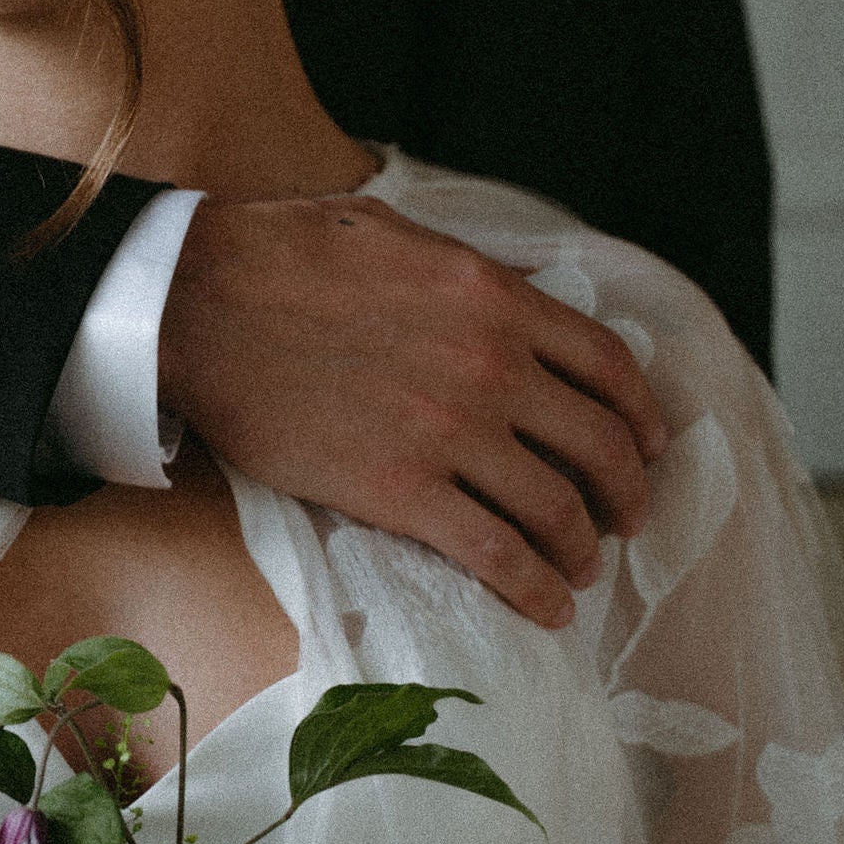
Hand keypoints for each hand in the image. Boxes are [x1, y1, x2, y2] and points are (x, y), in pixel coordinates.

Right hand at [159, 193, 666, 627]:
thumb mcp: (398, 234)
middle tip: (622, 521)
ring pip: (558, 509)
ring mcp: (450, 432)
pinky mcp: (400, 491)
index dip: (642, 416)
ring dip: (582, 551)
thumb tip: (519, 294)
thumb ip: (470, 271)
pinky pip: (497, 554)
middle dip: (625, 494)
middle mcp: (492, 365)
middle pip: (600, 445)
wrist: (194, 303)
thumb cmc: (281, 257)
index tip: (648, 446)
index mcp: (495, 298)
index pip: (608, 367)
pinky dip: (534, 590)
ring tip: (578, 572)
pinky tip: (545, 610)